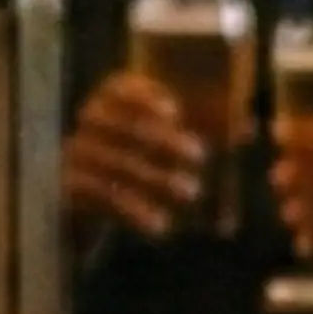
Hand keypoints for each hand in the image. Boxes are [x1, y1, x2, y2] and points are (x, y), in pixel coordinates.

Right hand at [61, 75, 214, 238]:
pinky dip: (134, 211)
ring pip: (115, 165)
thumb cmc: (140, 162)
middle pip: (123, 127)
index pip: (119, 87)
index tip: (174, 111)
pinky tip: (160, 226)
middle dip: (163, 141)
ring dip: (156, 179)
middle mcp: (88, 123)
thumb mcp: (167, 142)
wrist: (91, 207)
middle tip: (199, 155)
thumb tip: (246, 128)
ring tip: (191, 192)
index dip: (144, 95)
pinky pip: (101, 198)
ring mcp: (73, 155)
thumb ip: (201, 129)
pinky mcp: (67, 189)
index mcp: (110, 101)